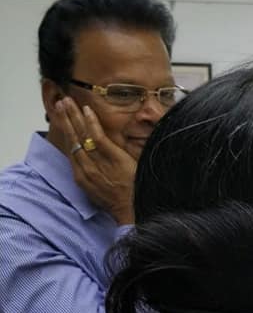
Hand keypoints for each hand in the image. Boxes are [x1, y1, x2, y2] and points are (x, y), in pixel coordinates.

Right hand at [57, 97, 135, 224]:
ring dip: (73, 115)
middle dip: (64, 119)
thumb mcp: (98, 191)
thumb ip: (93, 176)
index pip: (70, 148)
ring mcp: (98, 162)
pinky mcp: (112, 157)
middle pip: (72, 138)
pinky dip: (91, 122)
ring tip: (67, 101)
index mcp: (81, 176)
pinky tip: (87, 110)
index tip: (61, 118)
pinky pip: (98, 136)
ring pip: (81, 135)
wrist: (132, 210)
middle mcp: (85, 167)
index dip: (64, 131)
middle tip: (60, 103)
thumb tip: (92, 164)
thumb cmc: (119, 202)